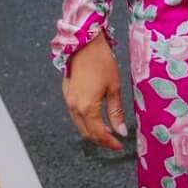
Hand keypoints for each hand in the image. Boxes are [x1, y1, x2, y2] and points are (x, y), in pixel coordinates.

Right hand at [63, 34, 127, 150]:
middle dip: (101, 140)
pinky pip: (75, 115)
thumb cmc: (101, 62)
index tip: (119, 145)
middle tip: (114, 141)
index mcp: (87, 108)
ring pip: (79, 125)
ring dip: (92, 131)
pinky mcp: (66, 94)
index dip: (109, 142)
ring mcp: (68, 101)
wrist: (84, 43)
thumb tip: (121, 131)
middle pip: (87, 133)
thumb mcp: (114, 87)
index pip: (98, 134)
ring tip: (107, 130)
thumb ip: (116, 112)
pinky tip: (96, 117)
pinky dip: (85, 121)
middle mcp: (74, 108)